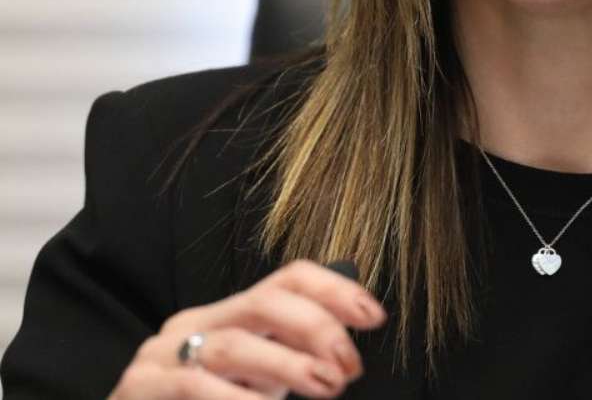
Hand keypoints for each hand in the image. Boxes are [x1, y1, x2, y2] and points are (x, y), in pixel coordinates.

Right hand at [107, 259, 387, 398]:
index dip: (335, 290)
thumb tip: (345, 356)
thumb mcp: (251, 381)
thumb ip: (286, 361)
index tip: (375, 317)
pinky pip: (195, 387)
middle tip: (349, 368)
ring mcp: (161, 356)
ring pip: (235, 345)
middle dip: (317, 329)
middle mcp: (195, 323)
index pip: (288, 279)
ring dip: (288, 366)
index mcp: (227, 315)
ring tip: (326, 387)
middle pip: (265, 302)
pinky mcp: (140, 389)